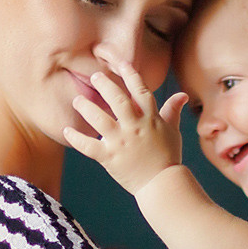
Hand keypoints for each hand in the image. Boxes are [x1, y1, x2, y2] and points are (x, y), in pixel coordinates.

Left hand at [61, 56, 187, 195]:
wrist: (162, 184)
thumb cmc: (168, 157)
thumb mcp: (172, 131)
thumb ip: (172, 111)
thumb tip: (182, 95)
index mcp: (150, 118)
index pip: (139, 90)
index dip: (130, 74)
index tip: (121, 64)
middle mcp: (134, 126)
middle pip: (116, 98)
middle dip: (104, 85)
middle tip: (95, 76)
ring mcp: (121, 141)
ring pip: (99, 118)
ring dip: (86, 107)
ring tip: (77, 100)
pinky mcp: (109, 157)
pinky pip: (88, 145)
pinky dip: (75, 138)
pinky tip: (66, 130)